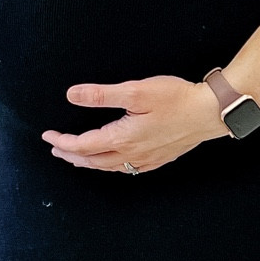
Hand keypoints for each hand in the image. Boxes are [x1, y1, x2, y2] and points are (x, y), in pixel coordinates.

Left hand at [44, 76, 227, 173]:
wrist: (211, 112)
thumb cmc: (178, 99)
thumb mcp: (136, 91)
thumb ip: (101, 95)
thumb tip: (73, 95)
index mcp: (123, 138)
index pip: (83, 144)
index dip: (63, 141)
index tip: (48, 136)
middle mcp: (133, 154)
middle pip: (93, 161)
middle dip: (71, 155)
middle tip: (56, 150)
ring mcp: (147, 159)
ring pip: (109, 167)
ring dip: (89, 163)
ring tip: (76, 158)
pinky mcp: (159, 158)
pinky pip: (127, 169)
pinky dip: (111, 166)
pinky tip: (112, 162)